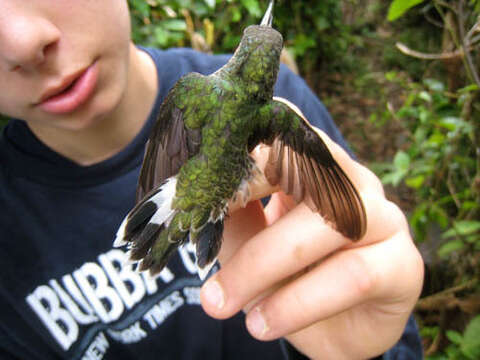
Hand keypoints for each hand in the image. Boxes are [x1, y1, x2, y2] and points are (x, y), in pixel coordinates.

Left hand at [200, 127, 423, 358]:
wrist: (337, 330)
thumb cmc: (289, 277)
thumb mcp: (250, 245)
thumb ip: (229, 220)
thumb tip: (194, 200)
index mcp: (317, 168)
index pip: (287, 131)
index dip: (245, 148)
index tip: (199, 184)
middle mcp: (354, 183)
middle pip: (307, 169)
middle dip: (245, 204)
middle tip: (200, 254)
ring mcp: (385, 218)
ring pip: (328, 224)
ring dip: (263, 266)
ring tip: (219, 304)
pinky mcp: (404, 265)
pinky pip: (353, 276)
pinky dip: (299, 302)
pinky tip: (265, 323)